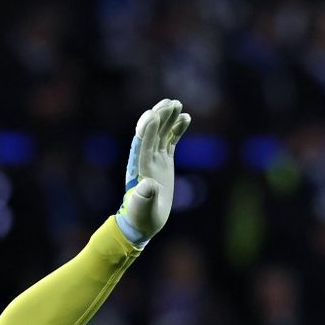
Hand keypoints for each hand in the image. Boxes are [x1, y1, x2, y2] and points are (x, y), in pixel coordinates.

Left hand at [115, 98, 191, 246]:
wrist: (143, 221)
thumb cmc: (141, 217)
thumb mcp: (143, 209)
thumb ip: (145, 197)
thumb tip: (148, 185)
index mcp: (139, 171)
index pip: (142, 147)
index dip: (147, 131)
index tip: (153, 115)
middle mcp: (145, 161)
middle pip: (152, 135)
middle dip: (159, 118)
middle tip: (170, 103)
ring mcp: (155, 160)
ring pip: (161, 134)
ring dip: (168, 119)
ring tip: (177, 104)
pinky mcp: (163, 161)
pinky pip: (170, 141)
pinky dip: (176, 129)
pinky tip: (186, 117)